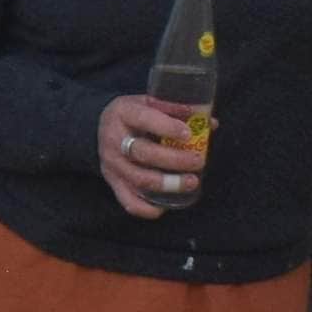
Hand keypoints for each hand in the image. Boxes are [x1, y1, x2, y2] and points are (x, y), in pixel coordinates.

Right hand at [98, 94, 206, 220]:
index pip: (143, 118)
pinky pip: (128, 201)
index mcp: (123, 112)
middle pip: (143, 153)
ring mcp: (111, 163)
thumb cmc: (134, 115)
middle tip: (198, 161)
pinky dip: (147, 208)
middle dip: (175, 159)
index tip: (188, 133)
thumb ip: (177, 111)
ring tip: (192, 182)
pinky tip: (165, 206)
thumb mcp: (149, 103)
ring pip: (139, 178)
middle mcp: (113, 139)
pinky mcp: (112, 182)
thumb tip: (210, 123)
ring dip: (168, 183)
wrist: (101, 127)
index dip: (166, 127)